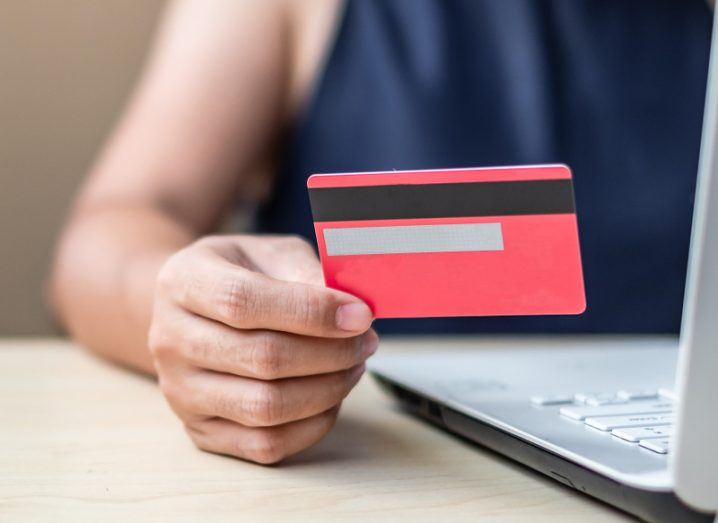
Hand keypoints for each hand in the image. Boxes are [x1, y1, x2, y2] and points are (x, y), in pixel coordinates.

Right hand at [148, 234, 376, 463]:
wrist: (190, 309)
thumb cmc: (239, 274)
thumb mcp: (268, 252)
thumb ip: (304, 272)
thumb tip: (349, 309)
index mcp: (183, 281)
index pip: (243, 302)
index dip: (311, 311)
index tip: (360, 314)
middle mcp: (171, 339)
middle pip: (262, 358)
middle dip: (331, 352)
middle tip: (366, 340)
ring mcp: (180, 391)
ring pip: (266, 407)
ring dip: (327, 389)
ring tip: (353, 365)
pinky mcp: (200, 429)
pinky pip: (265, 444)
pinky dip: (313, 425)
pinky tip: (332, 395)